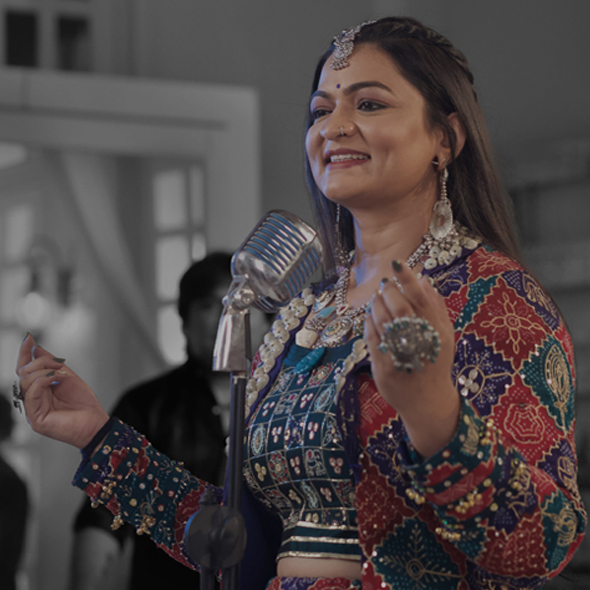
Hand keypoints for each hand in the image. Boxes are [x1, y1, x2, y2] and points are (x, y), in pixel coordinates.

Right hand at [16, 334, 109, 448]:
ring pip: (25, 382)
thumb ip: (52, 363)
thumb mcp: (68, 376)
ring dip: (44, 372)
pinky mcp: (35, 418)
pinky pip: (30, 395)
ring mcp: (33, 409)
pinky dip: (41, 382)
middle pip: (24, 373)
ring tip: (60, 374)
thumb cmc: (84, 404)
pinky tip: (54, 379)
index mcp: (40, 389)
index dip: (25, 353)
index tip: (28, 338)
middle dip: (40, 362)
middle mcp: (34, 399)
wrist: (96, 422)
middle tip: (58, 364)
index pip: (26, 369)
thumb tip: (36, 348)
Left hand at [364, 261, 459, 456]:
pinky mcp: (383, 367)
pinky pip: (371, 338)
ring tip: (377, 298)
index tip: (397, 263)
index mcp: (436, 332)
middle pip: (399, 307)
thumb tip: (423, 278)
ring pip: (382, 321)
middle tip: (386, 285)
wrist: (428, 401)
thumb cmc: (436, 362)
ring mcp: (400, 356)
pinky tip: (371, 316)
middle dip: (389, 292)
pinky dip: (369, 323)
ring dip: (376, 305)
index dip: (407, 278)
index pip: (420, 298)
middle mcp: (419, 342)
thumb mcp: (444, 335)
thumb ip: (435, 307)